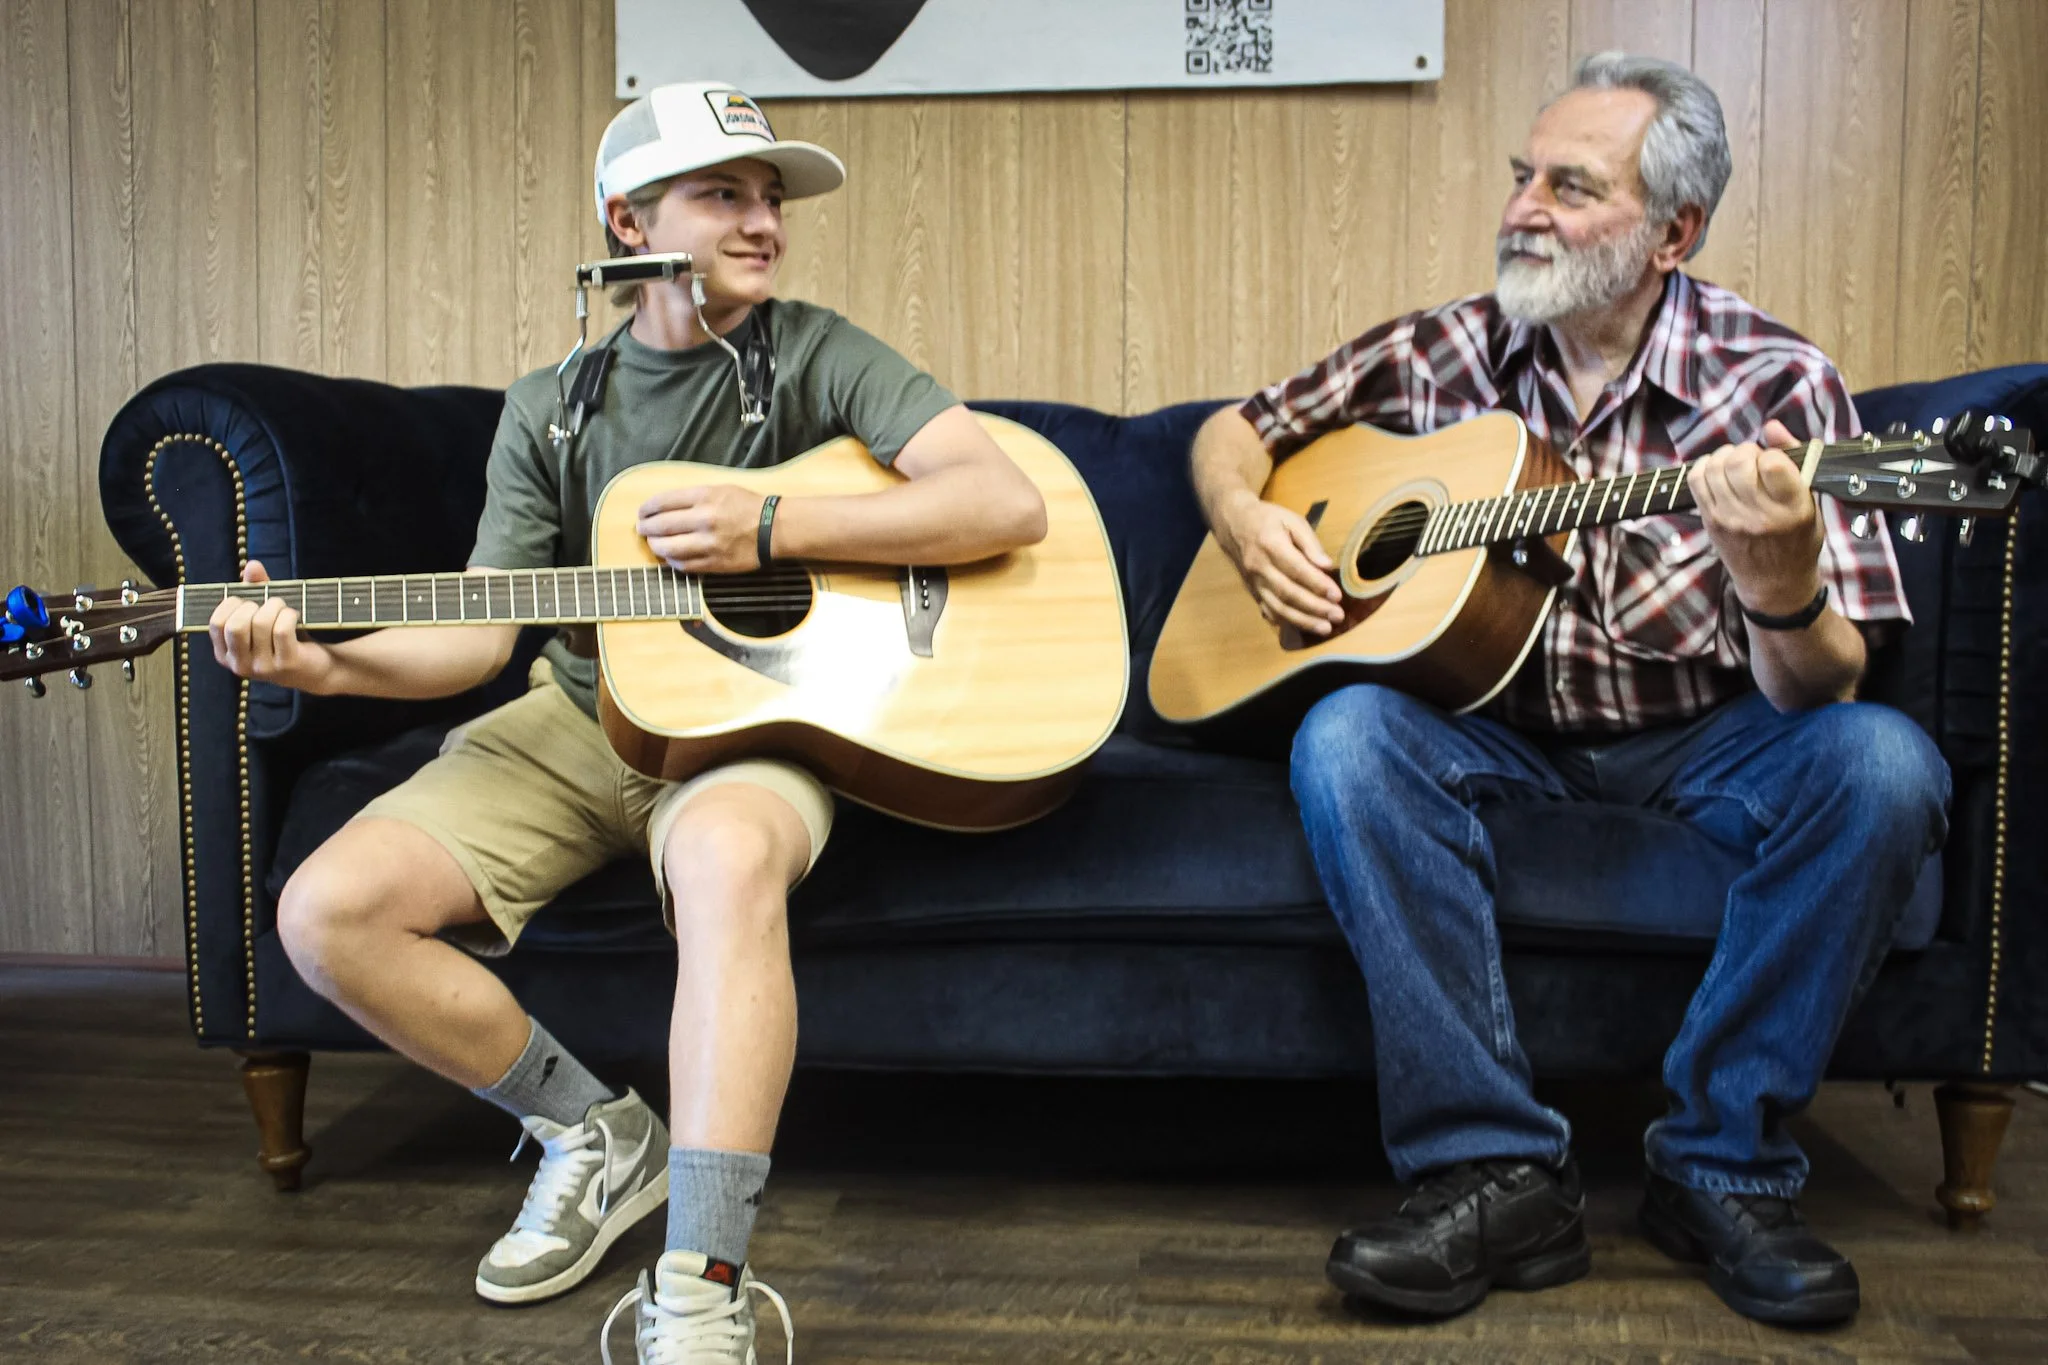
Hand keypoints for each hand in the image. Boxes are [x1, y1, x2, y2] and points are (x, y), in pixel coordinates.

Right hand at [207, 560, 335, 690]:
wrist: (318, 667)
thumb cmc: (284, 637)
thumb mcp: (264, 614)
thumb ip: (255, 589)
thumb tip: (252, 565)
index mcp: (226, 654)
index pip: (216, 624)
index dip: (232, 605)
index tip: (248, 602)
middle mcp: (240, 666)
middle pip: (235, 625)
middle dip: (252, 606)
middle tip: (268, 604)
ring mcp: (263, 668)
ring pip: (261, 623)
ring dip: (275, 606)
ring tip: (284, 608)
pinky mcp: (287, 664)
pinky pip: (282, 629)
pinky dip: (289, 615)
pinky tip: (294, 616)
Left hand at [637, 485, 769, 572]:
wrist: (774, 528)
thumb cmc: (746, 506)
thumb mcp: (720, 489)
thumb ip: (692, 497)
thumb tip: (662, 507)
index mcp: (705, 496)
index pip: (663, 502)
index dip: (646, 509)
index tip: (642, 513)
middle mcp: (704, 519)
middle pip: (661, 525)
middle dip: (645, 528)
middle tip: (642, 529)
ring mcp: (709, 543)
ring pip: (669, 548)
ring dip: (655, 546)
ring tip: (654, 544)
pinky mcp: (715, 563)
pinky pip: (684, 565)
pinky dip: (673, 561)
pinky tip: (672, 557)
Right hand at [1217, 491, 1345, 635]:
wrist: (1233, 523)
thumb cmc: (1267, 519)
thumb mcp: (1292, 520)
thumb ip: (1310, 543)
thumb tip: (1327, 565)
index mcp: (1271, 545)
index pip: (1297, 569)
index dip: (1317, 584)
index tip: (1337, 596)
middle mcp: (1259, 567)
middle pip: (1288, 593)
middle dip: (1314, 607)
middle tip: (1337, 615)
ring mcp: (1254, 582)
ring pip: (1278, 606)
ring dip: (1302, 620)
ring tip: (1325, 628)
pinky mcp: (1252, 590)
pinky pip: (1268, 610)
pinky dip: (1285, 621)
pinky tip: (1302, 627)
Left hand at [1687, 419, 1825, 615]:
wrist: (1774, 584)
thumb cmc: (1798, 539)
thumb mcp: (1811, 503)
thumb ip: (1796, 460)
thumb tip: (1772, 425)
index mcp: (1793, 509)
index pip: (1773, 464)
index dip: (1772, 454)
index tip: (1775, 463)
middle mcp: (1760, 515)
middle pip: (1740, 463)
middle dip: (1746, 452)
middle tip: (1753, 460)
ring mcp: (1730, 519)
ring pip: (1715, 469)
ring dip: (1725, 457)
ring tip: (1736, 465)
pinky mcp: (1710, 522)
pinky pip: (1696, 481)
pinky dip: (1705, 468)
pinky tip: (1718, 472)